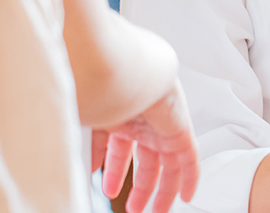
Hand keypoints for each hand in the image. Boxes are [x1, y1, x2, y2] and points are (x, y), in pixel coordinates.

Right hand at [93, 80, 199, 212]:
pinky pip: (190, 158)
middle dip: (139, 186)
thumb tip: (80, 168)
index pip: (117, 147)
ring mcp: (161, 125)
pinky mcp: (180, 130)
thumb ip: (83, 148)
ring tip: (153, 212)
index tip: (107, 187)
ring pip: (166, 164)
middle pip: (145, 159)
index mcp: (118, 114)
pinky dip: (190, 178)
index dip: (112, 170)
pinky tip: (186, 196)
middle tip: (133, 207)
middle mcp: (142, 119)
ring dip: (159, 190)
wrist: (123, 72)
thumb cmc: (99, 90)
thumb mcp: (83, 124)